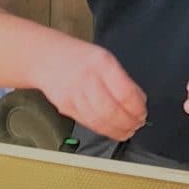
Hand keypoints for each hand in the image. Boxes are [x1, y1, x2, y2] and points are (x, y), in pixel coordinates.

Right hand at [34, 38, 148, 140]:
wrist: (46, 57)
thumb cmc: (78, 58)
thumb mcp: (105, 59)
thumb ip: (122, 80)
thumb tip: (138, 101)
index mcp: (101, 63)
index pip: (125, 93)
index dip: (137, 108)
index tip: (143, 112)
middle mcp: (87, 79)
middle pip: (112, 111)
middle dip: (129, 123)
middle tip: (137, 124)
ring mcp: (74, 94)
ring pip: (99, 122)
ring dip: (117, 130)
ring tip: (127, 130)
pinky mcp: (65, 107)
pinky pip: (88, 123)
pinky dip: (103, 130)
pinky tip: (111, 129)